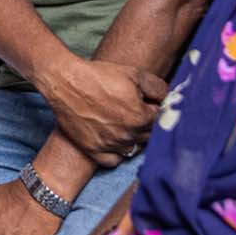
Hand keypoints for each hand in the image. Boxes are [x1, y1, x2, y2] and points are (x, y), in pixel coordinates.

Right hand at [39, 55, 164, 165]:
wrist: (65, 82)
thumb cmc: (99, 76)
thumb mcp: (134, 74)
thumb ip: (158, 88)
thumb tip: (170, 99)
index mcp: (141, 117)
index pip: (162, 121)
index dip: (157, 111)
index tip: (151, 105)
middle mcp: (128, 135)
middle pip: (150, 137)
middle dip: (148, 126)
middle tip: (138, 113)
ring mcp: (110, 145)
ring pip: (133, 149)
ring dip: (134, 139)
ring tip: (125, 125)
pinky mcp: (93, 150)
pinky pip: (114, 161)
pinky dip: (117, 153)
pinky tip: (115, 140)